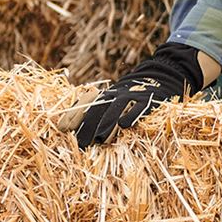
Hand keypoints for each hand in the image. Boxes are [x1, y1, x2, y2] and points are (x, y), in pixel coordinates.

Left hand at [58, 42, 205, 148]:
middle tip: (79, 143)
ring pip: (116, 109)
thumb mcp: (111, 101)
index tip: (61, 128)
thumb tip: (63, 126)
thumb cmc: (130, 97)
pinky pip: (139, 107)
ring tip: (99, 139)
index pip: (85, 104)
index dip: (74, 115)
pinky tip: (125, 126)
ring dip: (107, 124)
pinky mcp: (148, 100)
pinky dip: (132, 115)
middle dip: (88, 125)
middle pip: (98, 109)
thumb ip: (91, 110)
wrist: (160, 77)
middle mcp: (115, 95)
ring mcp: (131, 96)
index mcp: (104, 96)